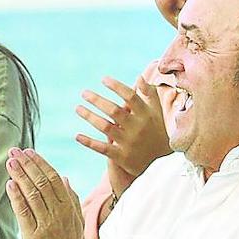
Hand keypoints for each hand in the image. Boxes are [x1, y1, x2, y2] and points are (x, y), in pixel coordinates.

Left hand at [5, 148, 84, 238]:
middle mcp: (59, 213)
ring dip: (21, 175)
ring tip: (10, 162)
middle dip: (28, 164)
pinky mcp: (35, 236)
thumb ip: (71, 200)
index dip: (40, 163)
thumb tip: (65, 178)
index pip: (54, 178)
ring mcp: (47, 224)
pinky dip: (17, 196)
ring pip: (33, 193)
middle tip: (14, 151)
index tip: (28, 151)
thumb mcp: (75, 222)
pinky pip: (25, 212)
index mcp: (68, 208)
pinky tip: (9, 184)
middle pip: (43, 182)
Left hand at [75, 76, 171, 196]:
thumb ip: (149, 94)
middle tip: (83, 93)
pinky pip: (102, 148)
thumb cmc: (156, 130)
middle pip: (114, 110)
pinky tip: (77, 135)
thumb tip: (139, 76)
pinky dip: (89, 142)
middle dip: (97, 100)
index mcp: (146, 114)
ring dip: (89, 116)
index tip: (103, 79)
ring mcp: (129, 142)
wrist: (161, 161)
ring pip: (105, 127)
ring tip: (77, 108)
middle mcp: (137, 127)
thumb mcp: (156, 112)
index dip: (116, 86)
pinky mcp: (121, 156)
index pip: (130, 96)